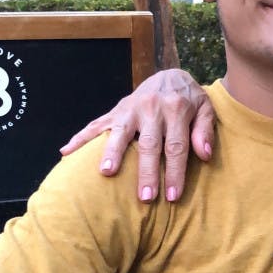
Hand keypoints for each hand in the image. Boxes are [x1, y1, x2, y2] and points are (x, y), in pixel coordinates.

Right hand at [60, 69, 214, 201]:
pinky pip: (96, 124)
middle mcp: (152, 108)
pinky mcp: (116, 110)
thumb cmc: (190, 100)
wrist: (170, 75)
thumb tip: (205, 155)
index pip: (176, 147)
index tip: (172, 197)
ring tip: (106, 172)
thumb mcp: (206, 109)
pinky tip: (66, 151)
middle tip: (144, 197)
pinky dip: (80, 138)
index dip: (175, 172)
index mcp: (176, 109)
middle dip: (146, 172)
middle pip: (149, 145)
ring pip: (120, 132)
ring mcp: (131, 108)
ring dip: (112, 152)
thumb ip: (206, 131)